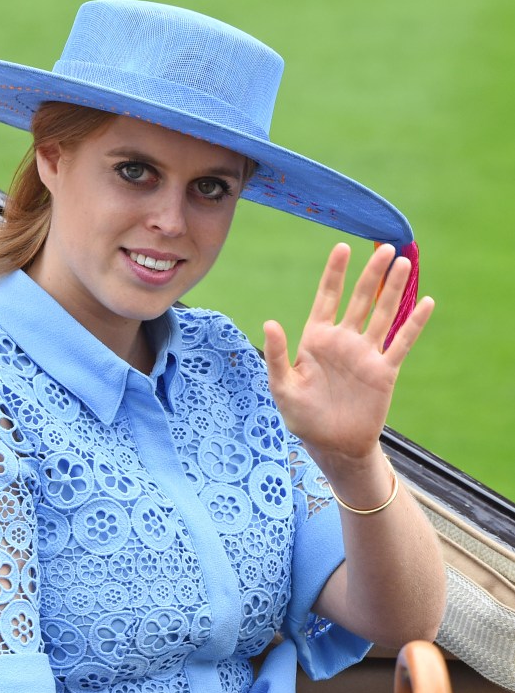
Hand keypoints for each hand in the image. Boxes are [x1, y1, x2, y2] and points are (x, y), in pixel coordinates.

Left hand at [262, 243, 433, 463]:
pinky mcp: (384, 371)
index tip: (343, 247)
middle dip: (372, 274)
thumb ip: (278, 355)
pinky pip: (401, 342)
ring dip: (393, 289)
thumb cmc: (302, 416)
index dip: (334, 274)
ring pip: (382, 314)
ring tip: (404, 262)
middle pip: (360, 299)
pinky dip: (413, 323)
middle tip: (386, 247)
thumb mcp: (283, 386)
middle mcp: (343, 341)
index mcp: (316, 339)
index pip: (327, 298)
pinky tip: (424, 302)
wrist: (332, 445)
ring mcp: (365, 354)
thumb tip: (269, 322)